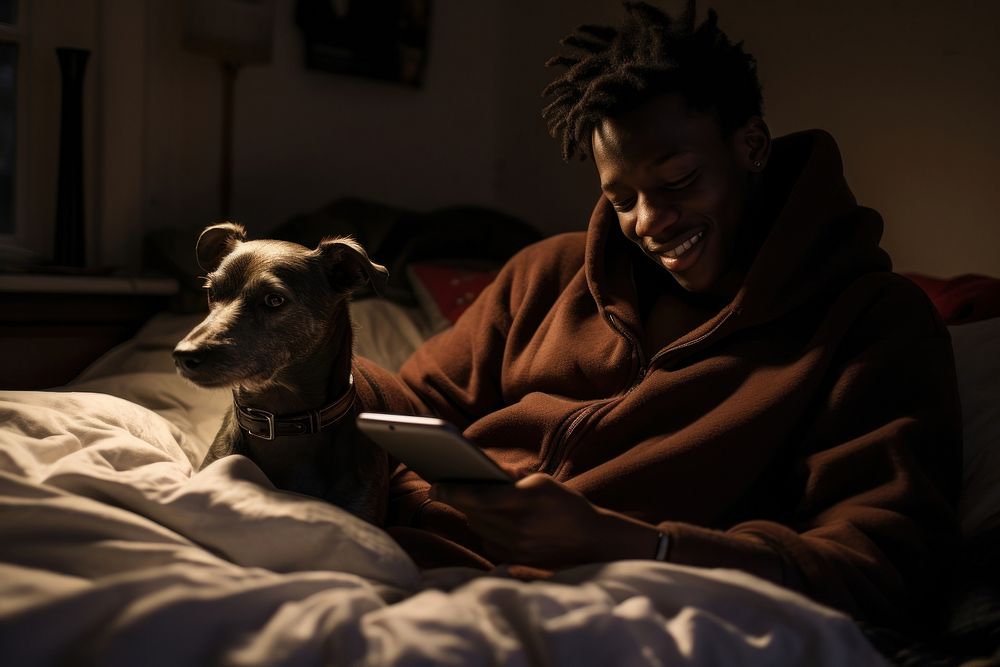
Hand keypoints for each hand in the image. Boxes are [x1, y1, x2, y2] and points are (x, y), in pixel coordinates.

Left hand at [429, 473, 659, 567]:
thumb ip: (510, 478)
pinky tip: (488, 520)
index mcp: (523, 501)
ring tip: (461, 499)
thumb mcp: (541, 482)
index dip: (452, 490)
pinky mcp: (514, 561)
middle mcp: (516, 527)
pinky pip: (487, 542)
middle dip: (455, 499)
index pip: (477, 496)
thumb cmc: (566, 505)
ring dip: (470, 514)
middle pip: (472, 512)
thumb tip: (480, 474)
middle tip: (438, 486)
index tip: (434, 484)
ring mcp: (514, 548)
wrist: (591, 541)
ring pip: (477, 527)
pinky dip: (484, 529)